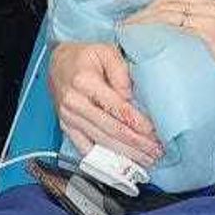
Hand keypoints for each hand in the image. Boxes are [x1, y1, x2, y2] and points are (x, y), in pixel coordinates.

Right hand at [48, 41, 162, 164]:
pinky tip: (120, 163)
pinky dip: (104, 158)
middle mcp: (74, 103)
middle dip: (136, 144)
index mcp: (84, 82)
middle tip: (156, 151)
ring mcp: (68, 118)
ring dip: (125, 154)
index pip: (117, 108)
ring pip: (100, 141)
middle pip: (110, 129)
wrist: (57, 62)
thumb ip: (120, 72)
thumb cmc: (85, 57)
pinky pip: (85, 148)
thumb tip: (130, 96)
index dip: (137, 123)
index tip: (154, 133)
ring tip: (146, 159)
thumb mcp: (106, 51)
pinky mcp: (66, 127)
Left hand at [126, 0, 214, 76]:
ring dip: (144, 22)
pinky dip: (158, 32)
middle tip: (125, 27)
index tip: (135, 19)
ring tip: (127, 34)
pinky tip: (144, 41)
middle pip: (166, 1)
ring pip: (168, 12)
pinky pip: (176, 27)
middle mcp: (207, 7)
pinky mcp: (208, 32)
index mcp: (209, 5)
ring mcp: (208, 18)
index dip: (151, 5)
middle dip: (143, 12)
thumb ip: (197, 33)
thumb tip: (172, 42)